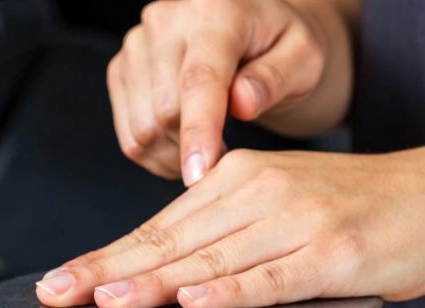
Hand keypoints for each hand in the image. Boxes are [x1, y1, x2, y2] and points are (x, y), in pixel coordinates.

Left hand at [35, 147, 424, 307]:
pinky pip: (272, 277)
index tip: (62, 279)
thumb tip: (174, 266)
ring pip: (211, 257)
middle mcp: (264, 191)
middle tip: (57, 292)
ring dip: (154, 282)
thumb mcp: (288, 199)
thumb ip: (234, 226)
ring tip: (106, 300)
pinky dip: (229, 290)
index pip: (161, 224)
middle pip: (172, 239)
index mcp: (243, 177)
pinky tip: (193, 300)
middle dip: (109, 270)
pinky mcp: (334, 255)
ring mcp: (299, 222)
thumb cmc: (368, 208)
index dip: (107, 254)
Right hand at [110, 0, 355, 183]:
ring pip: (143, 129)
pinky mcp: (122, 70)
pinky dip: (157, 155)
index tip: (200, 174)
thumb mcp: (303, 59)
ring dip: (176, 157)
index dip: (198, 131)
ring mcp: (137, 45)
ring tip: (210, 148)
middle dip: (197, 148)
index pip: (199, 80)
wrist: (255, 35)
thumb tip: (242, 102)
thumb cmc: (283, 49)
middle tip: (230, 155)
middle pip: (165, 111)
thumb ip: (276, 78)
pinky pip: (130, 136)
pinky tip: (186, 147)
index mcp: (214, 11)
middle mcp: (165, 20)